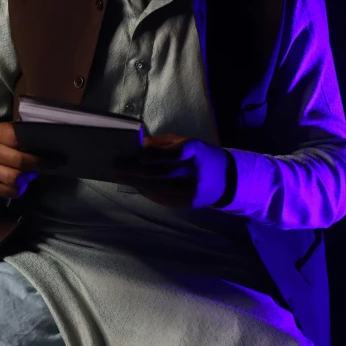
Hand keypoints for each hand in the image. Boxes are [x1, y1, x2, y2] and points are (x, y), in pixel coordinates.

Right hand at [0, 121, 65, 200]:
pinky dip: (19, 190)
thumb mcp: (12, 134)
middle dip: (37, 164)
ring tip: (32, 175)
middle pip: (20, 161)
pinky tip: (21, 185)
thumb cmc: (5, 145)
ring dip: (27, 178)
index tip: (52, 151)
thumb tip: (50, 141)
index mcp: (0, 133)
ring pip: (15, 178)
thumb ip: (27, 135)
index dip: (37, 145)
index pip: (20, 138)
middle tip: (49, 165)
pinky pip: (10, 191)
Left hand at [115, 133, 230, 208]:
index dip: (153, 156)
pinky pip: (166, 200)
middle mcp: (195, 170)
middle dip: (136, 171)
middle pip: (162, 173)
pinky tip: (138, 188)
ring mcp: (194, 189)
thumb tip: (139, 145)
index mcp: (195, 150)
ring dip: (139, 184)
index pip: (171, 154)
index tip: (136, 156)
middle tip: (118, 168)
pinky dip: (149, 194)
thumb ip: (163, 143)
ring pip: (161, 188)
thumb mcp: (187, 142)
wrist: (227, 178)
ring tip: (123, 178)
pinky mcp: (191, 203)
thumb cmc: (200, 155)